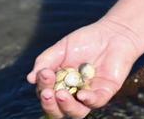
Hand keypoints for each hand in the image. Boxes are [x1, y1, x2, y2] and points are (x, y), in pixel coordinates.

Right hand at [27, 17, 143, 117]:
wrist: (113, 33)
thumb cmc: (86, 40)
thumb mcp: (61, 48)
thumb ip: (45, 61)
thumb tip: (30, 79)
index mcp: (60, 85)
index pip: (47, 94)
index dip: (43, 88)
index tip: (44, 74)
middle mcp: (73, 94)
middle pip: (58, 110)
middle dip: (50, 105)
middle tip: (47, 94)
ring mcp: (89, 95)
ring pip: (77, 112)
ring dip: (66, 106)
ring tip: (61, 94)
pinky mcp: (105, 92)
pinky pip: (96, 102)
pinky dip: (88, 100)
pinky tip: (82, 94)